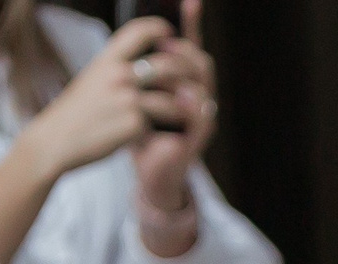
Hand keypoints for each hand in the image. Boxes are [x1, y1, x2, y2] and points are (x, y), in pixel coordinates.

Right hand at [20, 15, 179, 178]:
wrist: (54, 141)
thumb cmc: (75, 114)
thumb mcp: (92, 80)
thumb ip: (116, 69)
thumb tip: (145, 63)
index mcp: (108, 59)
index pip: (140, 31)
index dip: (159, 29)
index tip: (171, 35)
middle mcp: (119, 74)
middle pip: (169, 65)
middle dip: (188, 72)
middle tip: (195, 81)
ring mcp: (126, 99)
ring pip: (172, 99)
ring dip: (185, 106)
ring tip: (191, 111)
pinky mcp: (132, 124)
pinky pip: (159, 125)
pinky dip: (165, 130)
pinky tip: (167, 134)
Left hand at [132, 0, 215, 213]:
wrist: (146, 173)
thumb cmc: (141, 133)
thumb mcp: (137, 96)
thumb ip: (139, 70)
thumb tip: (132, 36)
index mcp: (183, 83)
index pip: (190, 47)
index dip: (192, 24)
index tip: (189, 1)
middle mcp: (198, 97)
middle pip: (201, 63)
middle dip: (185, 50)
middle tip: (164, 44)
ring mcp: (200, 119)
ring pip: (204, 88)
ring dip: (187, 74)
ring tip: (168, 64)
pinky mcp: (197, 141)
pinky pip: (201, 119)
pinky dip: (191, 106)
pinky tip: (180, 96)